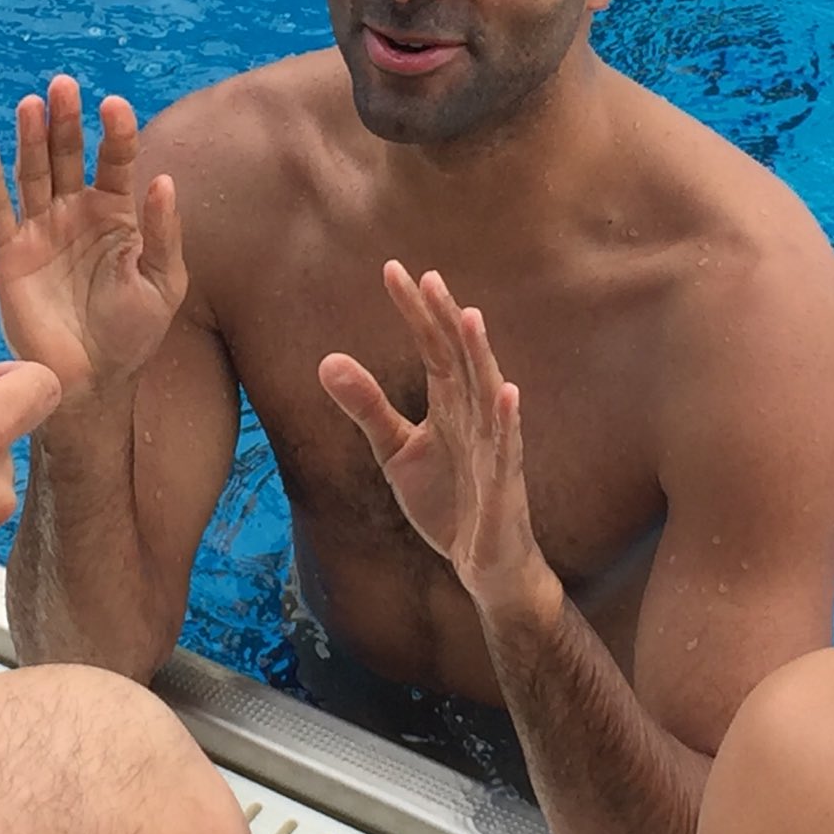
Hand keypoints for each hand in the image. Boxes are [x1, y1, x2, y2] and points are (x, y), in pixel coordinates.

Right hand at [0, 75, 186, 403]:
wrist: (92, 380)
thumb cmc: (133, 333)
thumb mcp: (163, 284)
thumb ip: (162, 234)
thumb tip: (162, 180)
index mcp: (116, 213)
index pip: (116, 161)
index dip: (115, 132)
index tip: (115, 106)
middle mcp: (76, 212)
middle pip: (68, 154)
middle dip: (67, 120)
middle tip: (64, 84)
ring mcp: (40, 229)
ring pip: (32, 173)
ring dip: (31, 138)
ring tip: (32, 104)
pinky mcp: (9, 253)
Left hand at [319, 262, 560, 619]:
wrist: (484, 564)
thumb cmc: (447, 500)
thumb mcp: (395, 451)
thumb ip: (366, 406)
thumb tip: (325, 359)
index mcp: (450, 402)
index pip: (432, 346)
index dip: (415, 310)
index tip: (393, 270)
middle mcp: (476, 414)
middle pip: (460, 357)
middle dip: (444, 319)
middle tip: (426, 277)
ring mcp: (493, 446)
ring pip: (488, 392)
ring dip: (480, 355)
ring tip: (469, 316)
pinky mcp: (504, 483)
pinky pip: (507, 448)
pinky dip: (508, 421)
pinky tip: (508, 392)